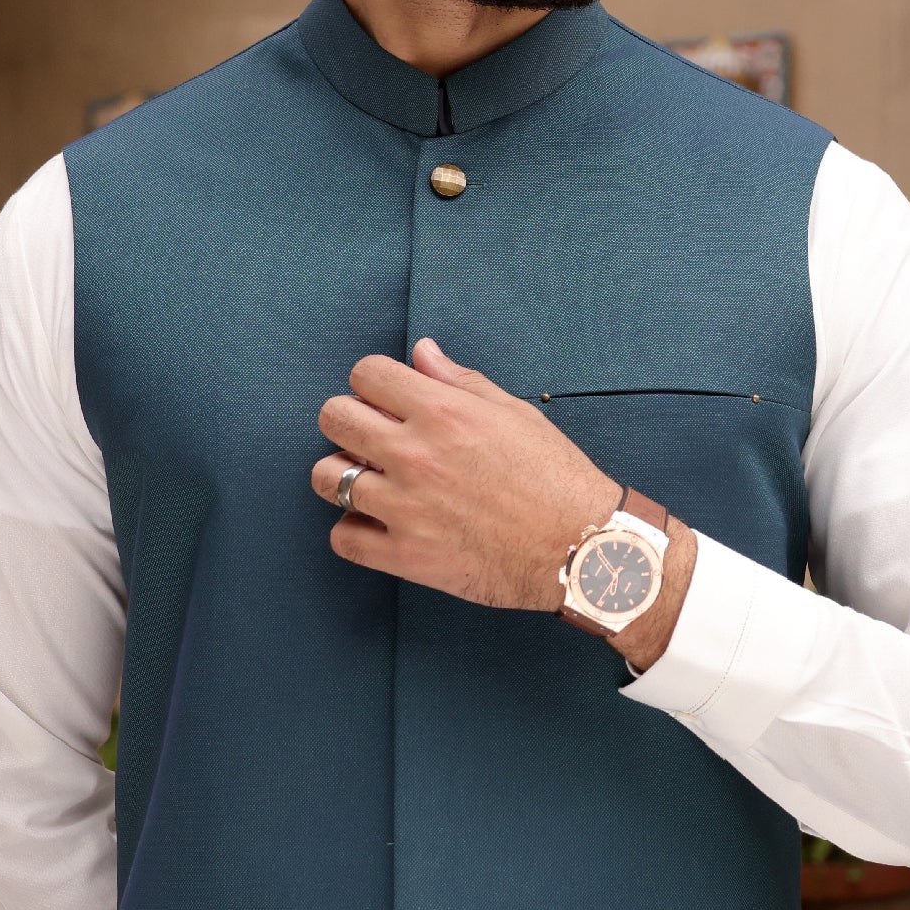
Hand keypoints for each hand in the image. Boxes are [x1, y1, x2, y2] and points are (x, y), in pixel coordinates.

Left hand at [311, 339, 696, 666]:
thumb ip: (460, 381)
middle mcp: (415, 454)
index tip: (387, 400)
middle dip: (349, 421)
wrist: (581, 547)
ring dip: (345, 475)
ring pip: (327, 477)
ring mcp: (405, 507)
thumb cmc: (556, 477)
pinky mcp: (406, 556)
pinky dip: (354, 531)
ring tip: (373, 482)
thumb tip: (422, 353)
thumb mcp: (515, 414)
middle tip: (373, 437)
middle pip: (334, 418)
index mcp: (443, 412)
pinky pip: (343, 538)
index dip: (374, 384)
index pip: (366, 374)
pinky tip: (379, 524)